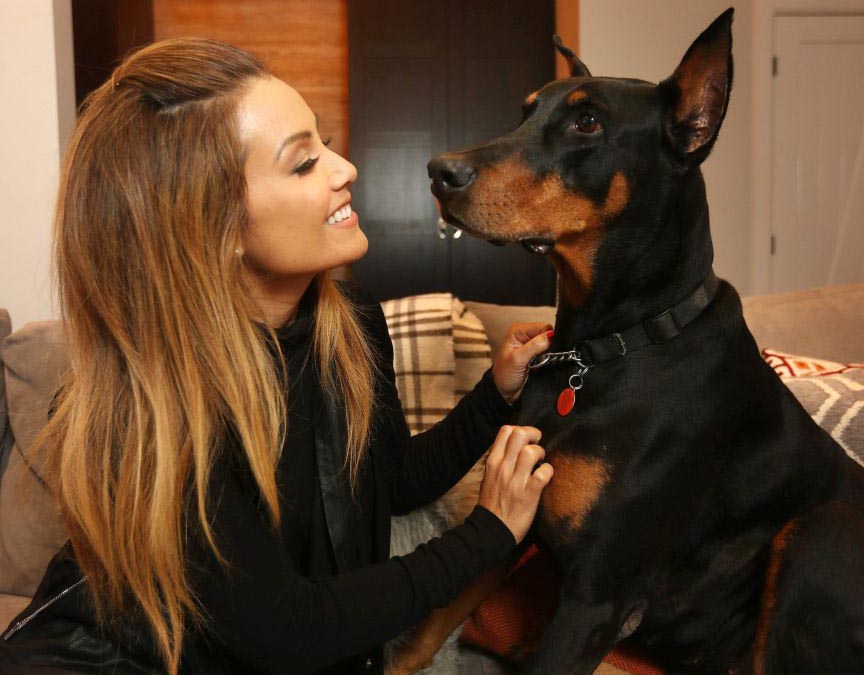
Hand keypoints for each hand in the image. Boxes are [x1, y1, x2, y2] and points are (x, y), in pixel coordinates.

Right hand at [477, 425, 553, 542]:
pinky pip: (543, 473)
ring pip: (532, 451)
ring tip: (540, 463)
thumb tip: (515, 448)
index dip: (521, 429)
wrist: (491, 530)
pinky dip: (548, 471)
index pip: (506, 430)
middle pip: (519, 434)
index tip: (527, 440)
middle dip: (533, 436)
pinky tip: (545, 477)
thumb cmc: (492, 503)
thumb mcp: (489, 477)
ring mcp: (516, 480)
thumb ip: (500, 461)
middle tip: (537, 446)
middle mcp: (503, 467)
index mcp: (493, 462)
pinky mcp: (529, 493)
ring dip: (541, 454)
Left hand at [492, 323, 553, 402]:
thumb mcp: (517, 360)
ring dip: (550, 353)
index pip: (542, 326)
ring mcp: (531, 345)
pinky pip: (549, 352)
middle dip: (550, 345)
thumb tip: (550, 336)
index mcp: (518, 331)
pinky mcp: (536, 355)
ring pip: (549, 343)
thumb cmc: (505, 375)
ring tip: (543, 362)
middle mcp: (525, 335)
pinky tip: (545, 363)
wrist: (503, 391)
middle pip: (547, 334)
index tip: (549, 349)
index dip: (549, 337)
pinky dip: (550, 358)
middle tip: (546, 357)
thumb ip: (533, 346)